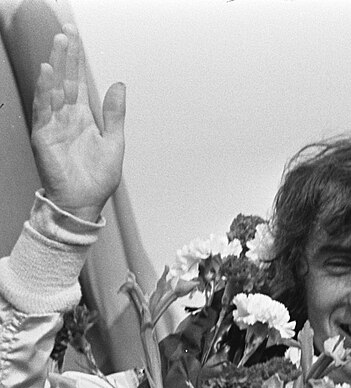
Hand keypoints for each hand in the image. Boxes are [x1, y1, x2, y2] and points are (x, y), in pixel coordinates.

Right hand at [30, 24, 124, 221]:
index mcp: (82, 117)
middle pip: (65, 80)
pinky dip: (45, 91)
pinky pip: (44, 110)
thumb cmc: (97, 178)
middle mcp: (66, 117)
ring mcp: (54, 125)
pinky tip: (47, 74)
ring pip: (54, 89)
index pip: (78, 81)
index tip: (75, 37)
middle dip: (66, 56)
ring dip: (56, 67)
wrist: (84, 203)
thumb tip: (118, 85)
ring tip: (59, 45)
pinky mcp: (44, 136)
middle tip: (67, 32)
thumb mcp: (114, 141)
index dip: (76, 60)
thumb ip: (114, 113)